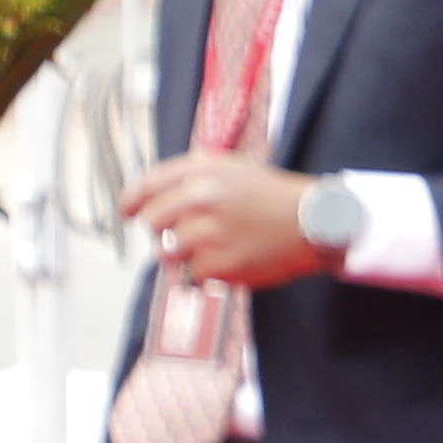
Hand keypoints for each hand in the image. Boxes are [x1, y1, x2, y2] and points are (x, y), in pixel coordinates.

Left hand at [115, 153, 331, 290]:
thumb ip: (186, 176)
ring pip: (167, 252)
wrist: (316, 222)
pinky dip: (206, 273)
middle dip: (163, 230)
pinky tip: (229, 261)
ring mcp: (210, 233)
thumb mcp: (230, 167)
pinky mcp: (222, 264)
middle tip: (188, 234)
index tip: (126, 215)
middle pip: (151, 223)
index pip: (143, 188)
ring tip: (214, 249)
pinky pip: (191, 275)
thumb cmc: (272, 194)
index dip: (129, 204)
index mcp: (199, 172)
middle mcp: (200, 198)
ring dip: (183, 254)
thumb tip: (144, 198)